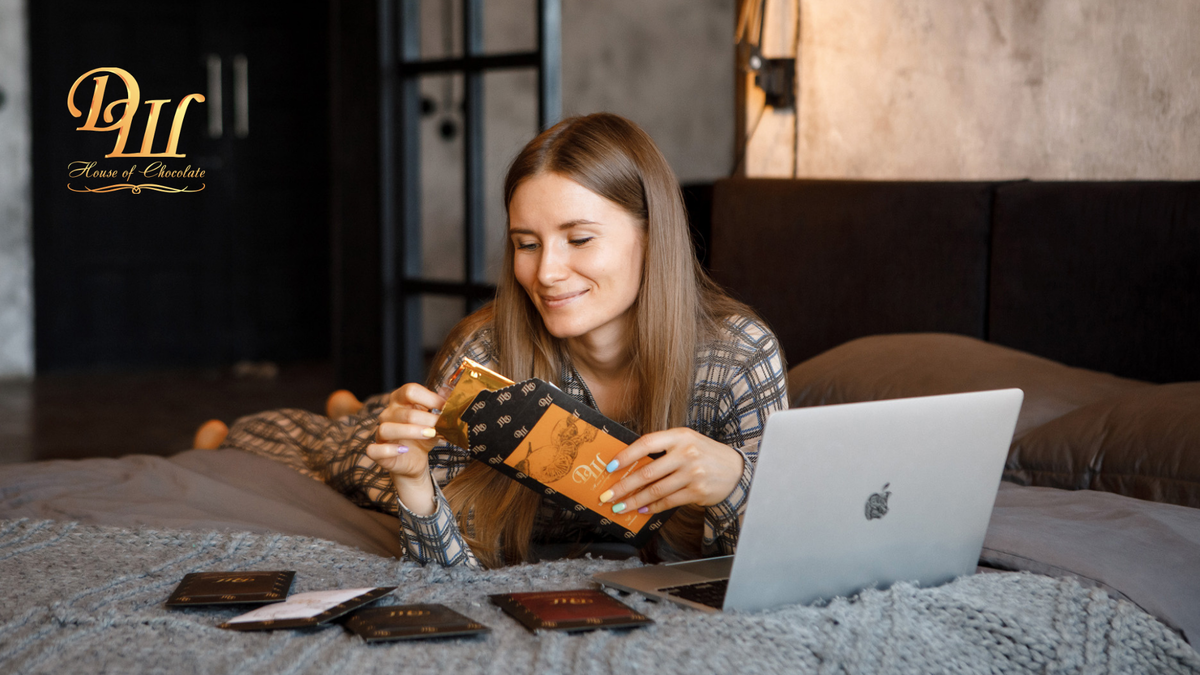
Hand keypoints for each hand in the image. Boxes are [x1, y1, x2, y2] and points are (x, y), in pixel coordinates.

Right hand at [364, 383, 447, 482]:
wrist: (416, 459)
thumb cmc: (424, 435)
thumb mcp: (435, 419)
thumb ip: (441, 405)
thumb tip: (451, 390)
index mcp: (400, 400)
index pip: (410, 390)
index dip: (430, 398)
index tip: (446, 408)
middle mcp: (388, 414)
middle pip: (405, 412)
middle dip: (428, 419)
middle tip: (442, 425)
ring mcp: (381, 433)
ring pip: (387, 428)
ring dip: (411, 431)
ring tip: (429, 434)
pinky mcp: (378, 451)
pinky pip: (374, 449)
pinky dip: (389, 450)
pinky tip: (404, 450)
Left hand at [598, 427, 743, 515]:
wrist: (736, 470)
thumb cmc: (704, 454)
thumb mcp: (686, 441)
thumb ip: (663, 449)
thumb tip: (629, 464)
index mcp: (680, 436)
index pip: (647, 443)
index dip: (626, 455)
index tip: (610, 467)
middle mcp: (686, 453)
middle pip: (647, 472)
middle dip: (623, 486)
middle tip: (607, 495)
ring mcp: (692, 473)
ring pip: (655, 490)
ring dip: (634, 501)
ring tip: (619, 507)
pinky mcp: (697, 491)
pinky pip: (668, 501)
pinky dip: (652, 508)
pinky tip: (642, 510)